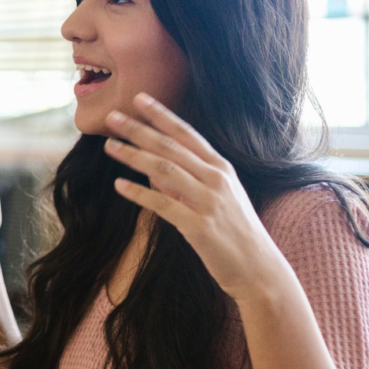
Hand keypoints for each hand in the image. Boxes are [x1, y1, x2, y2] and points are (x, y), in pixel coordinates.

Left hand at [103, 93, 286, 302]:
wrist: (259, 270)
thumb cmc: (234, 233)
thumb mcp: (215, 198)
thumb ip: (184, 181)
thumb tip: (150, 168)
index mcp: (221, 168)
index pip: (186, 133)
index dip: (161, 114)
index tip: (138, 98)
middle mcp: (216, 179)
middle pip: (170, 146)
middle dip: (139, 129)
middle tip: (112, 116)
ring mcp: (209, 201)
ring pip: (164, 170)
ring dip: (133, 155)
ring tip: (109, 145)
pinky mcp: (200, 226)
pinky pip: (164, 204)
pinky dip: (140, 193)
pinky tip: (119, 186)